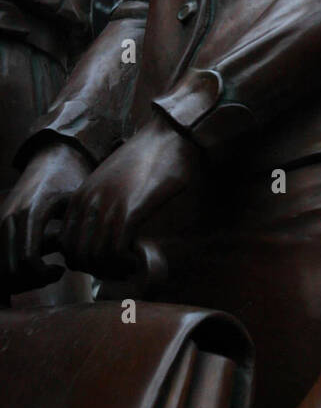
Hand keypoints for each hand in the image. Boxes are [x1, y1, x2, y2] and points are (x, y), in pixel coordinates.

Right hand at [0, 142, 92, 290]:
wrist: (51, 157)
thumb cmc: (69, 179)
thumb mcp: (78, 200)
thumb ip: (81, 228)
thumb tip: (92, 259)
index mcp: (31, 213)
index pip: (28, 260)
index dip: (44, 275)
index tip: (62, 269)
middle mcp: (10, 217)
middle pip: (12, 270)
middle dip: (33, 280)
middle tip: (55, 273)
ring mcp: (1, 221)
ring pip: (3, 268)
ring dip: (23, 275)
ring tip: (48, 269)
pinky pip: (0, 258)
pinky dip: (15, 267)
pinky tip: (38, 259)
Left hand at [60, 113, 197, 277]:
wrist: (167, 137)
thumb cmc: (146, 159)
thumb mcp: (110, 182)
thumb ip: (101, 204)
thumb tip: (103, 232)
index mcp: (80, 197)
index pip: (66, 245)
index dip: (84, 262)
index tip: (106, 262)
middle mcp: (88, 203)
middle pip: (77, 256)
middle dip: (97, 271)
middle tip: (118, 269)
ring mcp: (108, 207)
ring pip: (95, 257)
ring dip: (112, 270)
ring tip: (129, 266)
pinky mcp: (130, 210)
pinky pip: (115, 251)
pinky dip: (125, 263)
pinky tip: (137, 258)